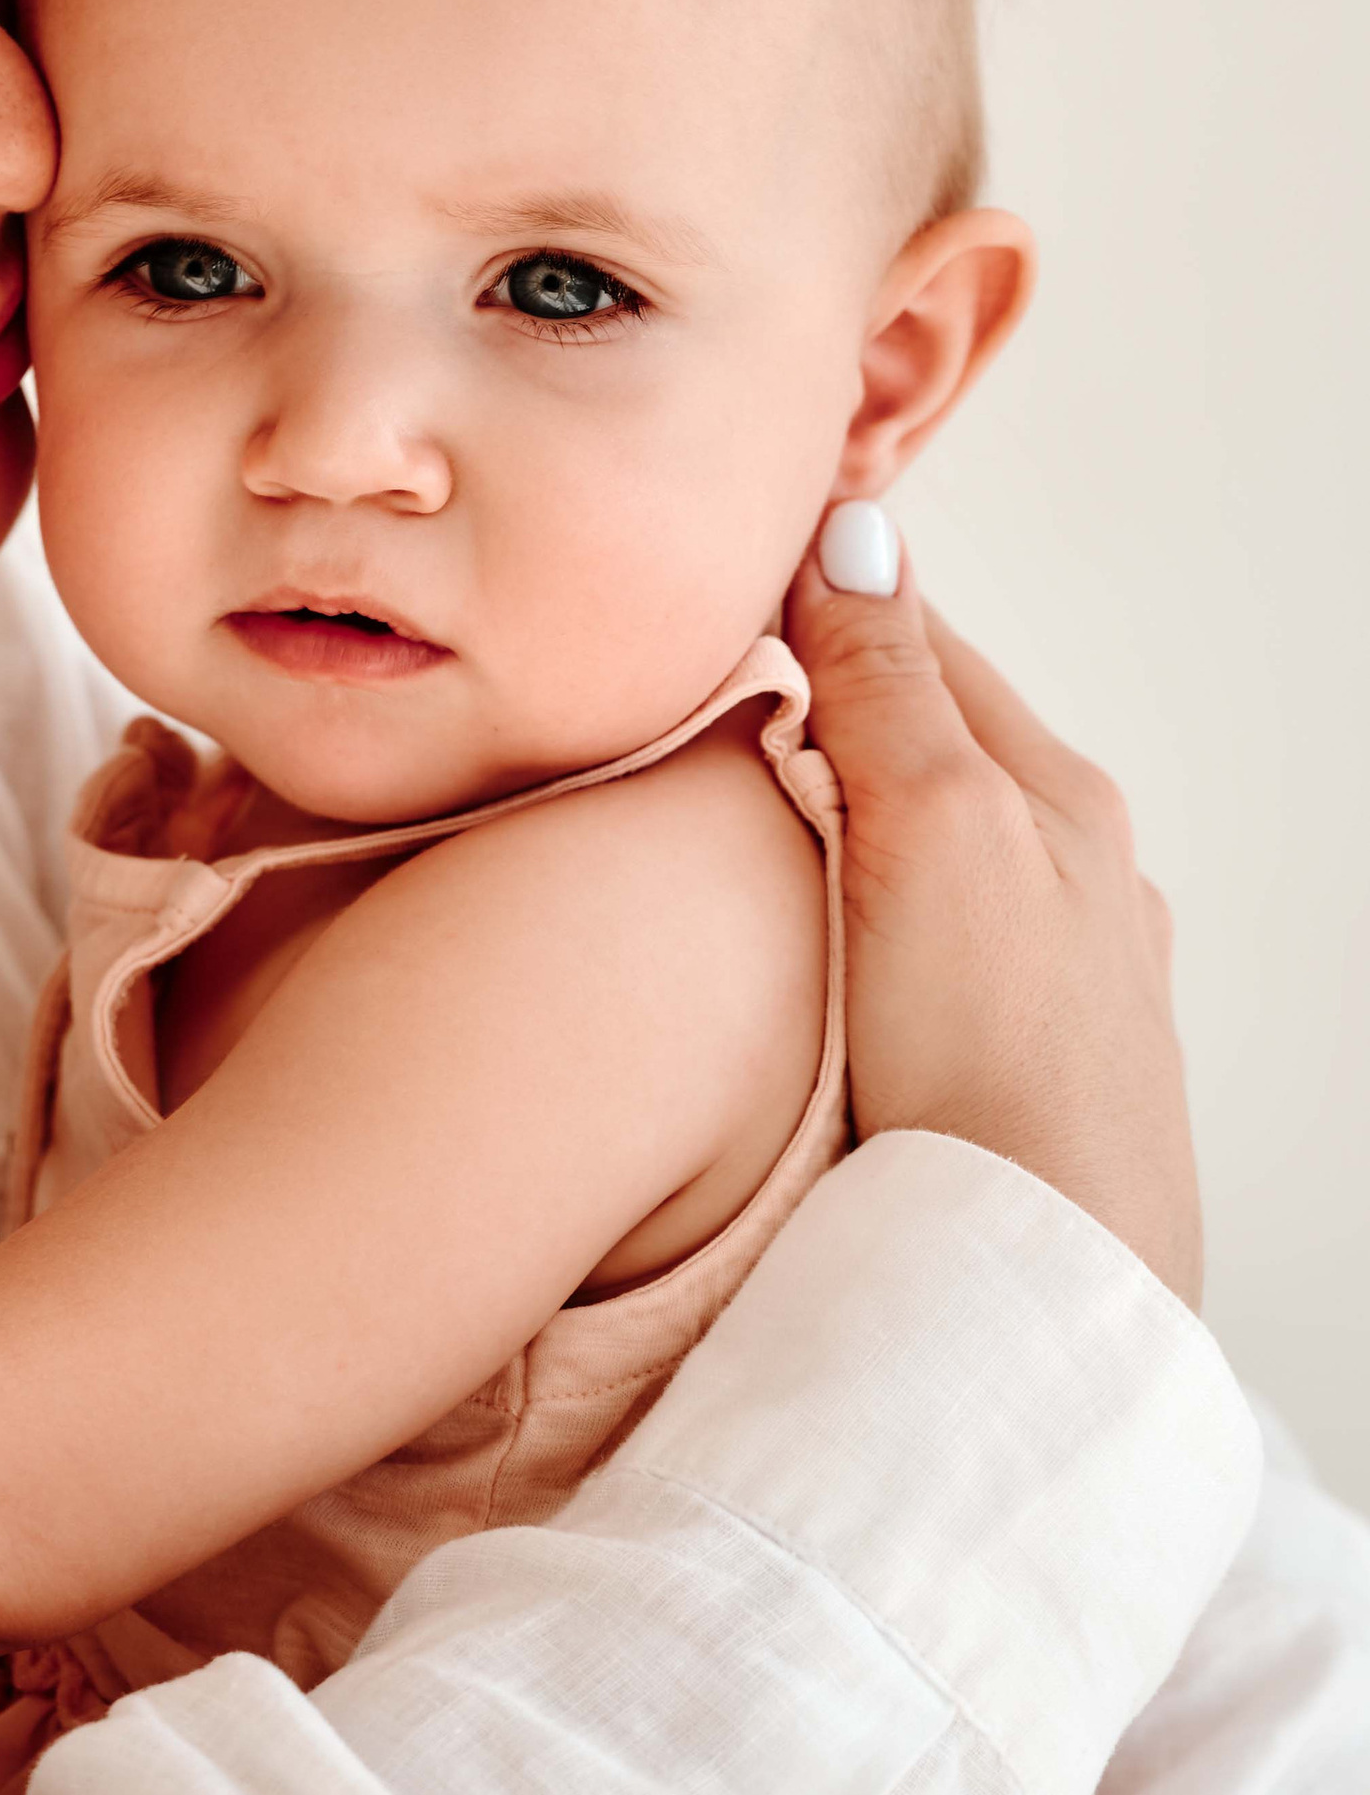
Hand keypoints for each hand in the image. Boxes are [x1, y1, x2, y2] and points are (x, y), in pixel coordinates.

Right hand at [786, 530, 1199, 1303]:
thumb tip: (853, 525)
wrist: (1046, 1269)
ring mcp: (1063, 982)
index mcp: (1058, 799)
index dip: (816, 612)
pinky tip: (837, 965)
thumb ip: (886, 684)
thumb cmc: (991, 1051)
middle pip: (938, 753)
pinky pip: (943, 958)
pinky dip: (880, 926)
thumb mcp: (931, 826)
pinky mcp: (1025, 1077)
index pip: (921, 649)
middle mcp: (1081, 879)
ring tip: (759, 831)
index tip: (717, 592)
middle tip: (714, 700)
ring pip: (944, 860)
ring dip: (859, 830)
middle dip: (837, 717)